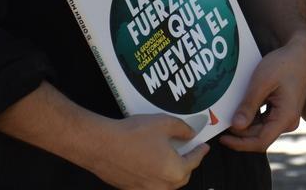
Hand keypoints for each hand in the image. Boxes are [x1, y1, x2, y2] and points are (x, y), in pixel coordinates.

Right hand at [87, 114, 207, 189]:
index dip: (200, 152)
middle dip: (187, 164)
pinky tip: (152, 163)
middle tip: (188, 151)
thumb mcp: (164, 123)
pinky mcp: (130, 189)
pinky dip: (155, 176)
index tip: (203, 147)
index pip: (194, 162)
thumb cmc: (131, 135)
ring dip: (172, 172)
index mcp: (174, 170)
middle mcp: (161, 185)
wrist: (101, 145)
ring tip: (170, 157)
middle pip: (182, 177)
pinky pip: (150, 186)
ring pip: (166, 184)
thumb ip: (183, 129)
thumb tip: (190, 134)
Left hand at [219, 34, 305, 150]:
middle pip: (259, 136)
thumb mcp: (262, 82)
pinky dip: (251, 117)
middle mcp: (288, 122)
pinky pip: (264, 121)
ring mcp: (286, 117)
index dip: (240, 144)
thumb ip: (249, 106)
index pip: (261, 141)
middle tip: (220, 122)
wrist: (300, 52)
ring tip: (228, 114)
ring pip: (260, 129)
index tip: (222, 138)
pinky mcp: (283, 112)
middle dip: (240, 132)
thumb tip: (236, 127)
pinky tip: (241, 108)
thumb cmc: (283, 64)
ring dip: (244, 125)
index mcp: (286, 117)